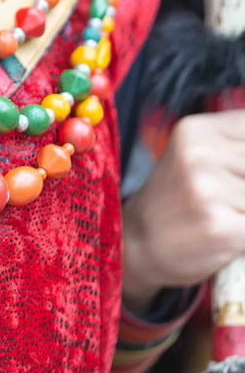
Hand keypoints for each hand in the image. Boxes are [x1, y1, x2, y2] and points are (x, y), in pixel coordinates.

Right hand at [122, 109, 244, 313]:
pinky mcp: (219, 227)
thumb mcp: (199, 157)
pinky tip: (236, 235)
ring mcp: (208, 190)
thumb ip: (237, 148)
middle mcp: (200, 154)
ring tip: (234, 216)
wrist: (138, 242)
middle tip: (237, 198)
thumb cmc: (179, 199)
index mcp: (198, 130)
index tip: (242, 177)